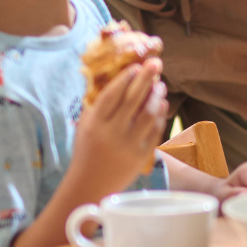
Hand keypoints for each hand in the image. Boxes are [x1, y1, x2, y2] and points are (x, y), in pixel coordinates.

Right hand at [71, 59, 167, 191]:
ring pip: (148, 113)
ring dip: (156, 95)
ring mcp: (128, 145)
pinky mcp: (142, 155)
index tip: (136, 66)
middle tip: (156, 63)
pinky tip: (162, 103)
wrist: (91, 184)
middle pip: (133, 99)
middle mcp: (112, 133)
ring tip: (160, 84)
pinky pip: (156, 130)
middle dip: (146, 78)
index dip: (125, 79)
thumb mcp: (84, 126)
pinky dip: (161, 114)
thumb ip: (96, 105)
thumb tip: (113, 78)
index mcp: (95, 123)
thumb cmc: (87, 150)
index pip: (111, 95)